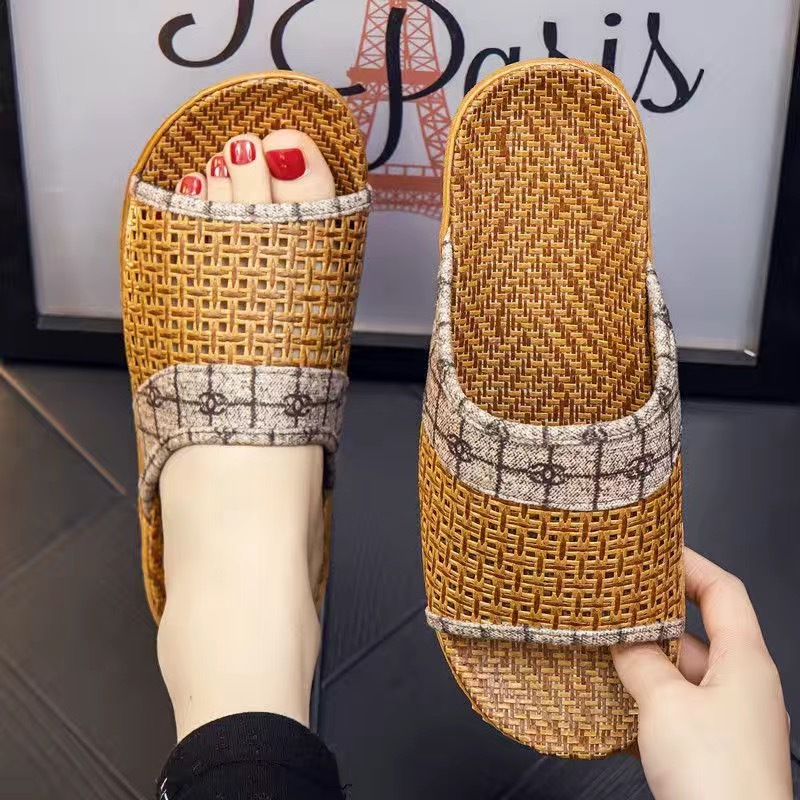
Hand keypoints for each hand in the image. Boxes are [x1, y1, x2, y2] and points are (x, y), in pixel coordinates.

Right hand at [611, 548, 792, 799]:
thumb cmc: (717, 778)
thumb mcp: (665, 703)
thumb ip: (639, 662)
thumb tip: (621, 641)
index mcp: (745, 660)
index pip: (723, 590)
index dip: (689, 563)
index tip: (653, 548)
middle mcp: (743, 684)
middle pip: (697, 628)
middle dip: (654, 613)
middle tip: (615, 597)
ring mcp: (729, 717)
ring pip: (683, 669)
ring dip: (646, 658)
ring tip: (604, 644)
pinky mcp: (713, 747)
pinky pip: (678, 703)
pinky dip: (648, 694)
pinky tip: (616, 695)